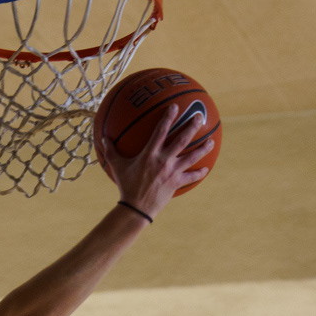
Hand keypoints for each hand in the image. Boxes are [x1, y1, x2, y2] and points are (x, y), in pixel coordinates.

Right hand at [101, 103, 214, 219]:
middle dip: (192, 127)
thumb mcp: (117, 167)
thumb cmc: (126, 186)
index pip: (161, 131)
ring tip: (211, 141)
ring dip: (203, 148)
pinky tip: (206, 169)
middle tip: (200, 117)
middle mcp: (164, 161)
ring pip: (191, 157)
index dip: (168, 117)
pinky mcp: (176, 183)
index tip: (175, 107)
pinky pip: (190, 177)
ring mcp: (172, 172)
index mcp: (150, 154)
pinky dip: (199, 173)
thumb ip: (111, 151)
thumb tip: (103, 138)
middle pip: (182, 140)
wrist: (136, 208)